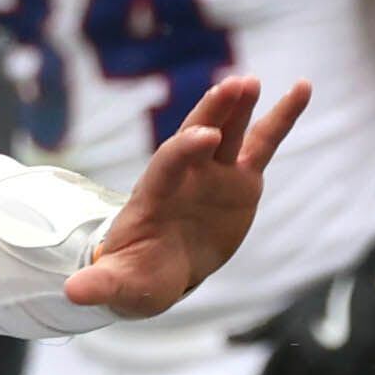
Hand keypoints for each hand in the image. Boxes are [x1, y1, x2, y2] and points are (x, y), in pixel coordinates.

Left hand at [65, 74, 309, 318]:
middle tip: (232, 86)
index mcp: (155, 196)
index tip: (204, 138)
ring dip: (239, 106)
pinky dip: (282, 117)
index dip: (185, 150)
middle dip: (213, 112)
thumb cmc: (137, 276)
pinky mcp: (241, 180)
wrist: (158, 271)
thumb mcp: (120, 285)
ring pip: (229, 133)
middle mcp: (185, 176)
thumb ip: (101, 284)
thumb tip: (73, 292)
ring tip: (253, 81)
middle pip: (197, 135)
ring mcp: (214, 174)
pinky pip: (264, 144)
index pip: (169, 164)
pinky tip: (302, 88)